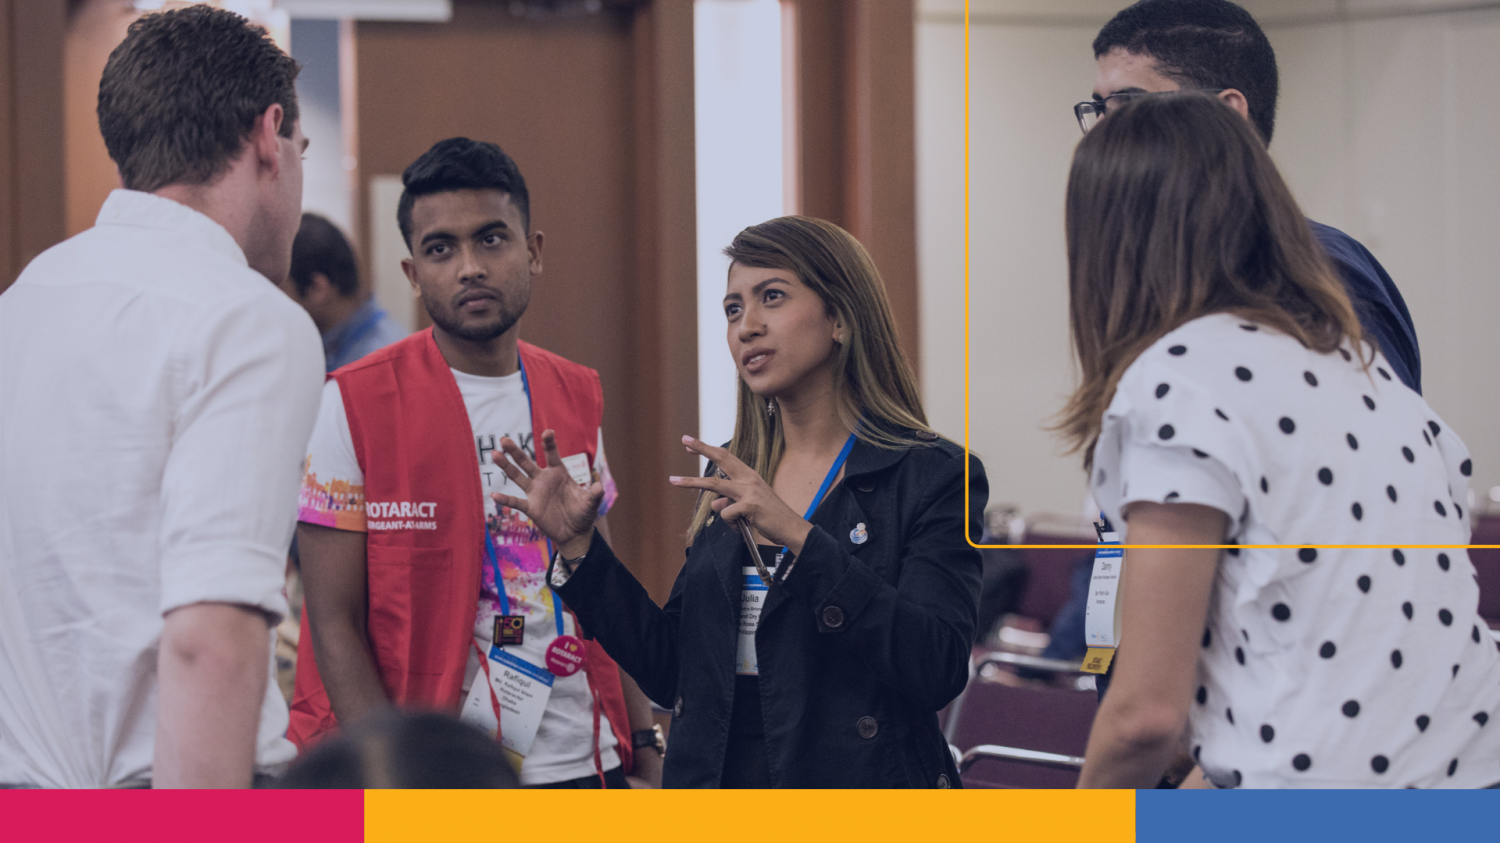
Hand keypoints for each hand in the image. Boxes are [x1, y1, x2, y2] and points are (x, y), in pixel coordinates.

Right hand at [490, 430, 602, 557]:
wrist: (574, 532)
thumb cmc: (582, 513)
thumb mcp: (590, 503)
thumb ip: (594, 495)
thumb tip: (599, 487)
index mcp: (558, 473)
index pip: (552, 454)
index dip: (549, 443)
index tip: (548, 432)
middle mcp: (544, 479)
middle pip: (527, 462)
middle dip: (515, 451)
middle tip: (504, 439)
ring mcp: (535, 492)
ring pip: (518, 476)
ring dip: (506, 466)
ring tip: (495, 454)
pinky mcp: (531, 507)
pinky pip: (516, 501)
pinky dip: (505, 499)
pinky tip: (494, 494)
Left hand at [668, 435, 812, 554]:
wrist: (790, 528)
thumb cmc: (770, 517)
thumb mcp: (748, 507)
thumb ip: (730, 503)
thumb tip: (716, 504)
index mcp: (749, 476)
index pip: (726, 457)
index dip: (708, 449)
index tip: (691, 443)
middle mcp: (749, 478)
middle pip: (721, 459)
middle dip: (701, 448)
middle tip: (685, 440)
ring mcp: (749, 491)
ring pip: (713, 484)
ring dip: (691, 482)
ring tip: (674, 481)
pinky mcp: (749, 505)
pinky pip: (726, 514)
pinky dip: (730, 524)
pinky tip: (743, 527)